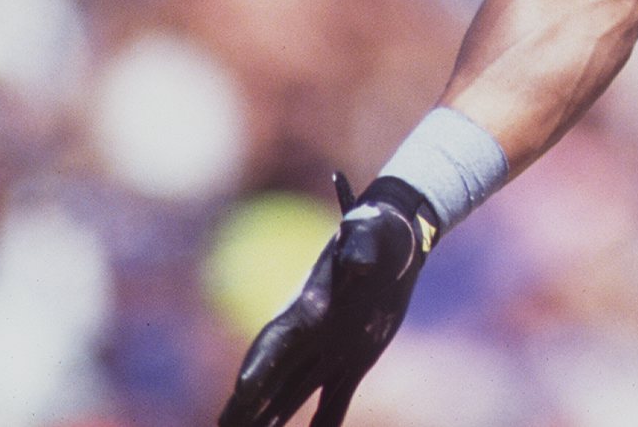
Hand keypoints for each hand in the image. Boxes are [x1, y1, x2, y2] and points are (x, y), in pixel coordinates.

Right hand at [218, 173, 438, 426]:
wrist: (395, 239)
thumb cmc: (380, 229)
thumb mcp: (371, 230)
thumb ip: (360, 245)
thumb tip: (359, 263)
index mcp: (312, 306)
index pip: (277, 339)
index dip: (259, 364)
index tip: (242, 390)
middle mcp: (313, 334)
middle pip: (271, 376)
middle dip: (246, 405)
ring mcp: (331, 350)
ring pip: (291, 393)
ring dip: (269, 419)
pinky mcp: (354, 360)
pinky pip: (333, 400)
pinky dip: (322, 424)